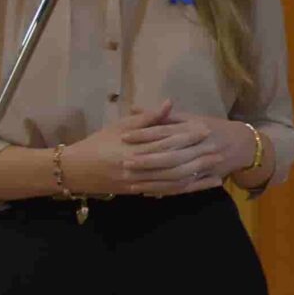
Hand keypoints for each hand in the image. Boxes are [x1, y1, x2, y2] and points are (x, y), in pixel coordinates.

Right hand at [58, 102, 221, 197]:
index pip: (166, 142)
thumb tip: (169, 103)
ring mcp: (137, 182)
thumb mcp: (119, 126)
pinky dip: (183, 189)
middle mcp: (136, 167)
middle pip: (173, 163)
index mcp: (132, 148)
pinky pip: (164, 191)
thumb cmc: (97, 143)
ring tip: (216, 170)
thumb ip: (147, 117)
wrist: (74, 170)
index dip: (187, 136)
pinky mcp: (137, 192)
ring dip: (195, 176)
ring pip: (171, 181)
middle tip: (219, 151)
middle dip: (198, 158)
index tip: (206, 129)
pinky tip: (198, 185)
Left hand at [119, 109, 256, 194]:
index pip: (167, 131)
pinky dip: (167, 190)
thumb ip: (163, 116)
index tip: (125, 138)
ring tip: (132, 181)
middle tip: (125, 163)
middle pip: (171, 155)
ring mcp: (206, 163)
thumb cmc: (212, 128)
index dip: (145, 134)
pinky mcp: (208, 177)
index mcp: (195, 127)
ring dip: (154, 178)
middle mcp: (201, 145)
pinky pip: (185, 186)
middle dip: (147, 160)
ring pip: (177, 173)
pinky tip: (149, 192)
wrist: (243, 144)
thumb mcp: (191, 118)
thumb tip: (134, 108)